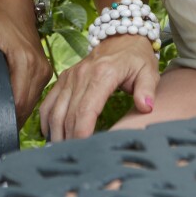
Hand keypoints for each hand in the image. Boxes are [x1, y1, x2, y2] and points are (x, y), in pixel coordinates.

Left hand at [0, 0, 51, 126]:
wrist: (14, 3)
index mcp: (25, 59)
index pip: (18, 102)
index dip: (3, 116)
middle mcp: (40, 67)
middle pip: (26, 107)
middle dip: (9, 118)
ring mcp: (45, 69)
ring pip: (32, 103)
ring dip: (16, 111)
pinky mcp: (44, 71)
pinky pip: (34, 95)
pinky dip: (22, 102)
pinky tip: (8, 104)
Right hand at [40, 35, 159, 141]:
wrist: (122, 36)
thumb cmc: (136, 58)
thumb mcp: (148, 72)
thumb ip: (147, 90)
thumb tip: (146, 107)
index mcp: (102, 75)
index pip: (85, 110)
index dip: (81, 133)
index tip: (84, 152)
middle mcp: (81, 75)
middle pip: (68, 115)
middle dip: (68, 140)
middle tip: (74, 160)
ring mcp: (70, 76)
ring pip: (55, 110)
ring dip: (56, 133)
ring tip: (62, 153)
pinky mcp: (64, 78)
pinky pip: (49, 102)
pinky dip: (46, 120)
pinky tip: (50, 135)